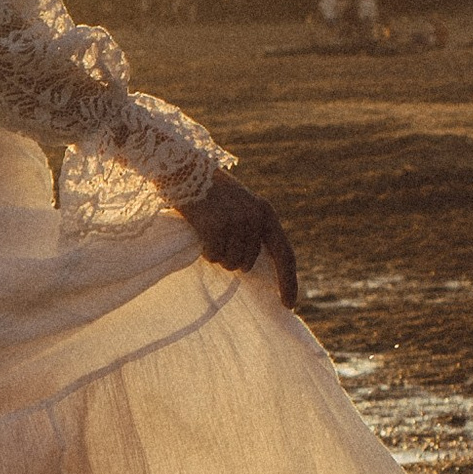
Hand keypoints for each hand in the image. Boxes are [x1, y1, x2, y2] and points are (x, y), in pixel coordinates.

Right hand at [178, 172, 299, 310]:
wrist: (184, 168)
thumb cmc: (210, 190)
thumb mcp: (241, 205)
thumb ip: (252, 229)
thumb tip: (250, 266)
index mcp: (266, 213)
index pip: (285, 254)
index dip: (288, 282)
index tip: (288, 305)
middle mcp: (256, 219)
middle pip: (247, 264)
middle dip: (232, 260)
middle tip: (217, 238)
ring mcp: (237, 223)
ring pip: (229, 262)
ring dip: (217, 254)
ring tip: (208, 230)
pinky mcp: (216, 227)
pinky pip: (213, 255)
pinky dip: (205, 250)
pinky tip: (201, 230)